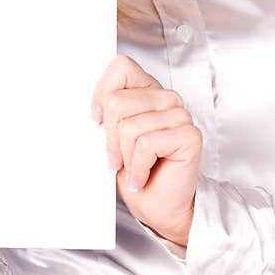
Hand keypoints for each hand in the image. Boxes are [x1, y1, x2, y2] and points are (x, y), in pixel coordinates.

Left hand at [90, 53, 201, 246]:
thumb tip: (85, 107)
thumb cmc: (135, 173)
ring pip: (130, 127)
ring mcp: (181, 115)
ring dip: (126, 158)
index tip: (96, 120)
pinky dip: (138, 167)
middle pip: (117, 102)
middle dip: (110, 139)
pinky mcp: (189, 135)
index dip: (102, 93)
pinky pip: (146, 144)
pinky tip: (143, 176)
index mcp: (147, 91)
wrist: (159, 208)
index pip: (121, 67)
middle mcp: (166, 99)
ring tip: (134, 169)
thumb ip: (105, 115)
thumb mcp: (111, 138)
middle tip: (117, 160)